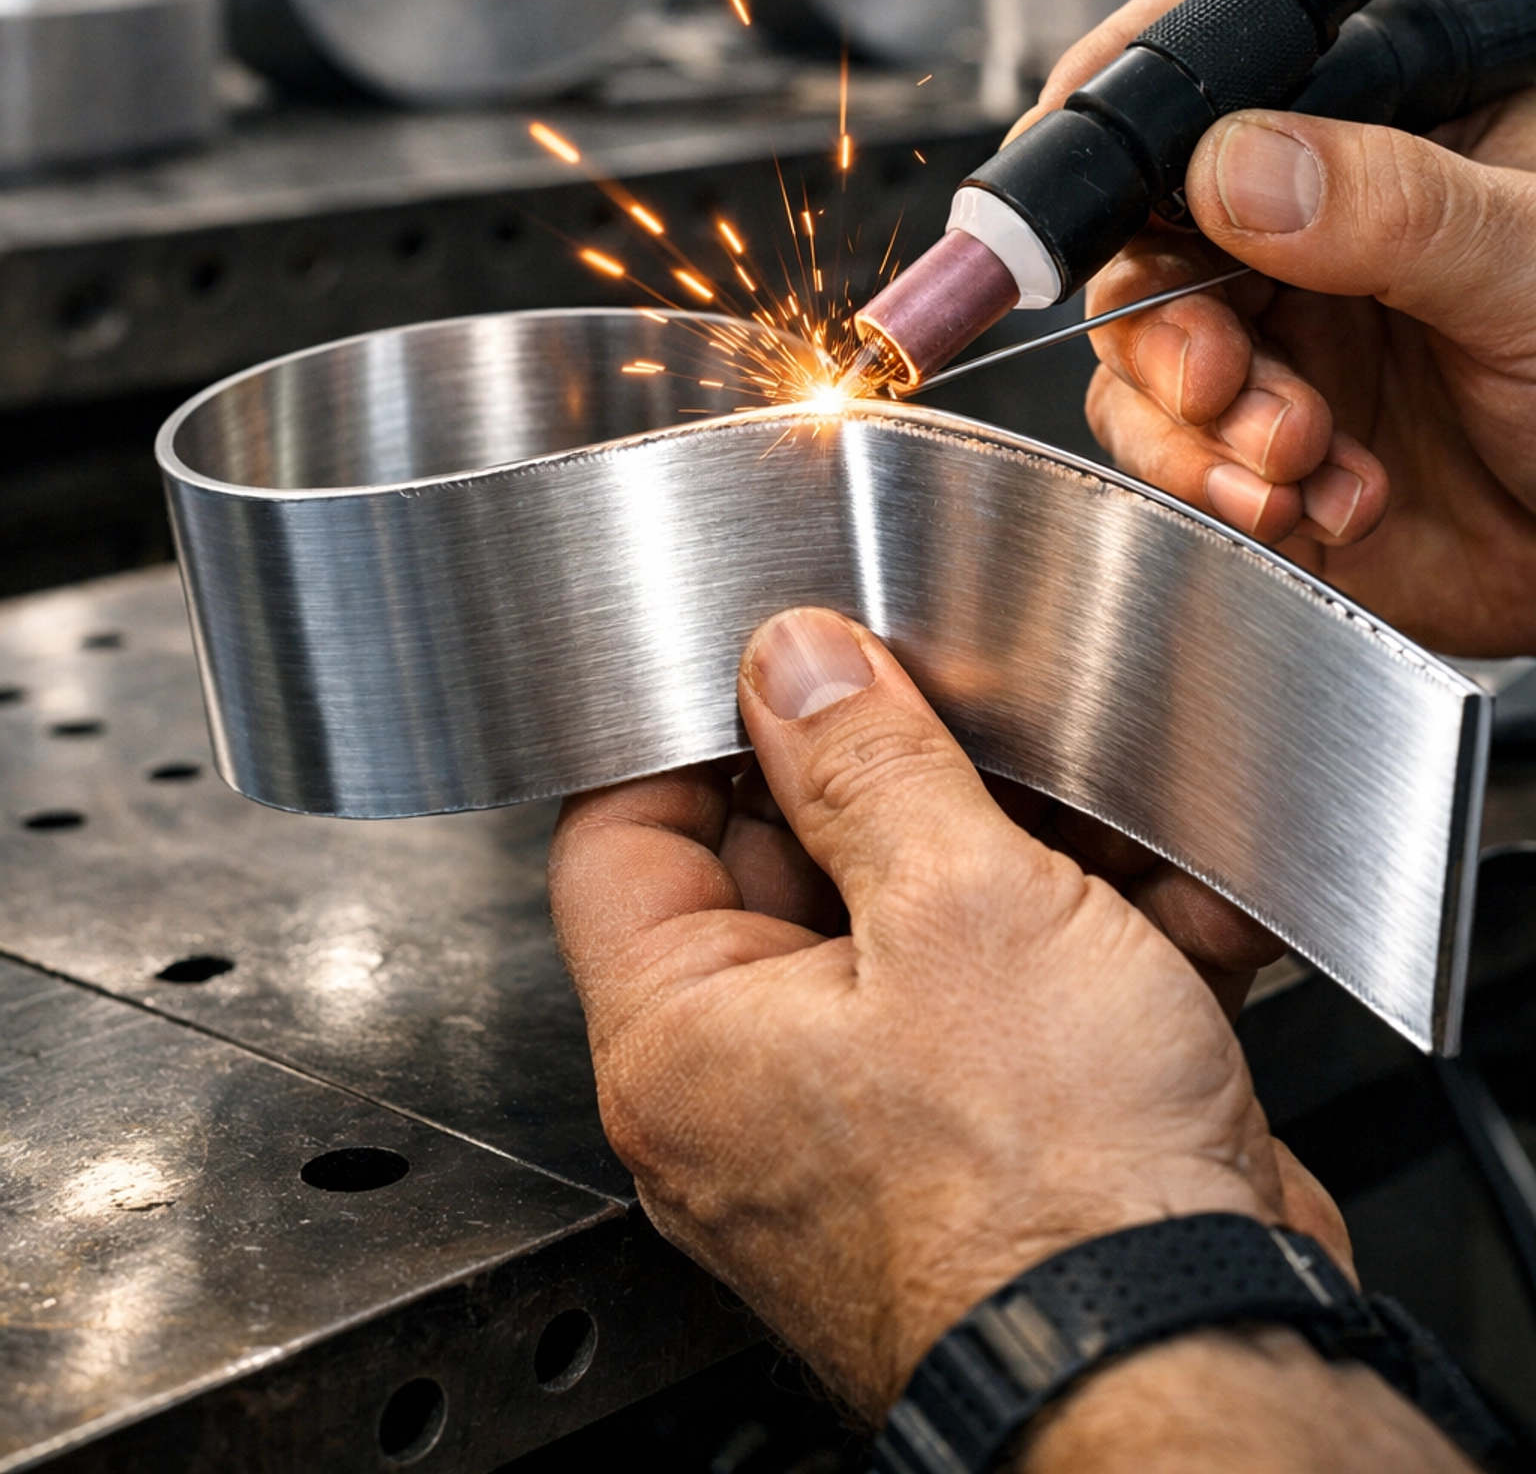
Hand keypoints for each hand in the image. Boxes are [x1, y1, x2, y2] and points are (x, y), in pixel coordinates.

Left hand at [549, 605, 1345, 1423]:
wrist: (1203, 1366)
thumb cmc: (1052, 1201)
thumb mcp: (958, 906)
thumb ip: (869, 765)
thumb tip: (796, 667)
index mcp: (685, 1043)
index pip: (619, 836)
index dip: (692, 727)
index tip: (771, 660)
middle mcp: (754, 1098)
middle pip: (782, 869)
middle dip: (890, 778)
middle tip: (963, 708)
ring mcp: (874, 1129)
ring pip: (919, 931)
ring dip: (1019, 856)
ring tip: (1098, 805)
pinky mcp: (991, 1149)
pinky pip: (1012, 1006)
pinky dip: (1090, 942)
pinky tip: (1173, 896)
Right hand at [1018, 0, 1535, 657]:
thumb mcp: (1527, 266)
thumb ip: (1392, 207)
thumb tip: (1232, 162)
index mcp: (1372, 132)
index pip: (1217, 74)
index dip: (1120, 120)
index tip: (1079, 197)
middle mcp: (1302, 230)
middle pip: (1138, 240)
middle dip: (1164, 326)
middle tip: (1223, 379)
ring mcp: (1278, 339)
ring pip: (1138, 361)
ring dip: (1198, 427)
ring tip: (1298, 461)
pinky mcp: (1258, 451)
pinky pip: (1176, 459)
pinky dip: (1227, 493)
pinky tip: (1323, 506)